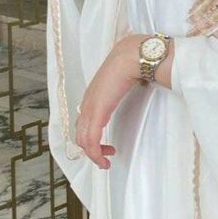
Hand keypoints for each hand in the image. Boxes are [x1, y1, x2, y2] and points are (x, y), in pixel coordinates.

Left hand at [75, 34, 174, 167]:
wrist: (132, 56)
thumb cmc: (131, 63)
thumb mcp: (124, 77)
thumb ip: (123, 84)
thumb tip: (137, 82)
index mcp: (93, 94)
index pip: (83, 122)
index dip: (90, 137)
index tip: (105, 145)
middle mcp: (87, 102)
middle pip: (80, 134)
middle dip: (92, 150)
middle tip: (105, 159)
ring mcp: (90, 107)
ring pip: (84, 140)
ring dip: (94, 155)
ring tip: (106, 162)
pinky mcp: (97, 112)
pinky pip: (92, 139)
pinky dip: (96, 153)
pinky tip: (105, 159)